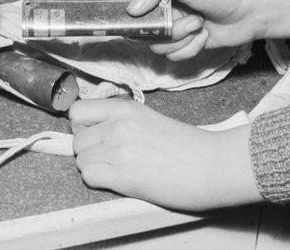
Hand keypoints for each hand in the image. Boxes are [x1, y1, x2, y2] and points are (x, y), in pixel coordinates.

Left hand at [69, 98, 262, 210]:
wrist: (212, 165)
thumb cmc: (188, 146)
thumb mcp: (150, 119)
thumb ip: (120, 121)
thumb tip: (93, 131)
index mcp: (125, 108)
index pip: (78, 111)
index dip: (82, 126)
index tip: (93, 134)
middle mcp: (117, 125)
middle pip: (77, 139)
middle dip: (89, 150)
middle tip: (110, 158)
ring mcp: (118, 149)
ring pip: (81, 159)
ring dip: (94, 167)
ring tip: (118, 170)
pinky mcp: (122, 176)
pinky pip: (89, 177)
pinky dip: (99, 181)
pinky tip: (118, 181)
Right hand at [125, 0, 289, 60]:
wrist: (252, 10)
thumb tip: (132, 9)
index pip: (125, 4)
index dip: (127, 16)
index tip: (140, 22)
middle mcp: (160, 9)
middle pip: (140, 32)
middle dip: (165, 30)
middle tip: (188, 19)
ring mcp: (172, 28)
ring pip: (158, 47)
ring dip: (181, 39)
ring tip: (200, 24)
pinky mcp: (185, 44)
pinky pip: (174, 57)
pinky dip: (191, 49)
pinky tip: (204, 35)